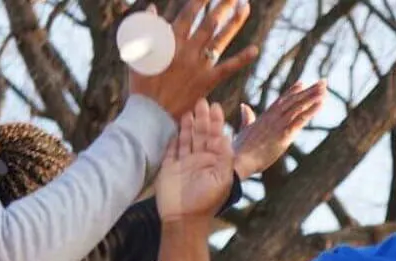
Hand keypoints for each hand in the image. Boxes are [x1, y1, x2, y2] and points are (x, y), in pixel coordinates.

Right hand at [128, 0, 259, 120]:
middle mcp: (187, 51)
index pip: (188, 15)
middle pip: (209, 23)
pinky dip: (242, 59)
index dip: (199, 2)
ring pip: (220, 39)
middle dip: (222, 6)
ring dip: (234, 22)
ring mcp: (199, 66)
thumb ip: (147, 31)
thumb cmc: (143, 84)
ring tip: (245, 7)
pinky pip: (228, 68)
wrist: (151, 114)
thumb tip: (153, 9)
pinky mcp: (208, 81)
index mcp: (169, 43)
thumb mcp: (140, 54)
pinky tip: (255, 49)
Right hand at [157, 100, 234, 222]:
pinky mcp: (169, 168)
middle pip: (201, 134)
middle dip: (202, 118)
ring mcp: (184, 164)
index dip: (216, 122)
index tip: (215, 106)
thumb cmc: (206, 201)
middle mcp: (200, 161)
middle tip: (202, 100)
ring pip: (187, 138)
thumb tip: (225, 136)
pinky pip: (171, 149)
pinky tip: (174, 125)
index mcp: (215, 162)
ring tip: (189, 108)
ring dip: (188, 124)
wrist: (183, 219)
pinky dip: (173, 137)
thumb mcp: (222, 179)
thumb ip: (225, 157)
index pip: (216, 137)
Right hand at [233, 81, 327, 180]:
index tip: (302, 83)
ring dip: (312, 97)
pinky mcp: (283, 135)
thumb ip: (247, 118)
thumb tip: (244, 106)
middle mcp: (272, 117)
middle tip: (322, 82)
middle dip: (309, 91)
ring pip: (298, 107)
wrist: (238, 160)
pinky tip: (321, 104)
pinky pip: (300, 120)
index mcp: (264, 117)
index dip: (292, 91)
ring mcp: (278, 125)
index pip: (281, 100)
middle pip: (293, 100)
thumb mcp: (243, 130)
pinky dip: (311, 111)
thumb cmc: (239, 149)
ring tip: (325, 88)